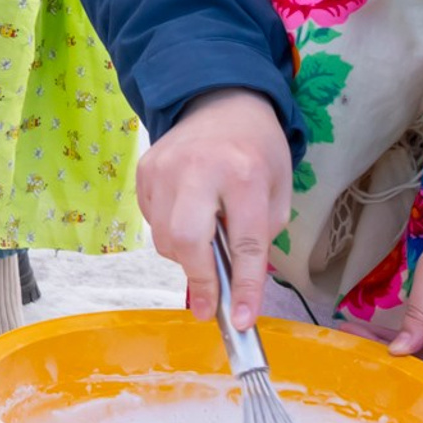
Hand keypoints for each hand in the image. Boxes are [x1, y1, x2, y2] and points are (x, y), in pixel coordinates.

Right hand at [135, 88, 293, 332]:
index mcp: (244, 175)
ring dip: (186, 256)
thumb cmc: (257, 151)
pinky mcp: (144, 170)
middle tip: (208, 306)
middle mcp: (198, 169)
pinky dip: (170, 233)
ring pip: (164, 237)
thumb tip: (233, 282)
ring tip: (207, 243)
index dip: (243, 287)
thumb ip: (260, 236)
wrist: (221, 101)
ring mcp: (164, 168)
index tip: (239, 320)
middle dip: (199, 280)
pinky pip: (152, 221)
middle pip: (186, 240)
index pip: (244, 243)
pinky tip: (189, 217)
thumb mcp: (278, 191)